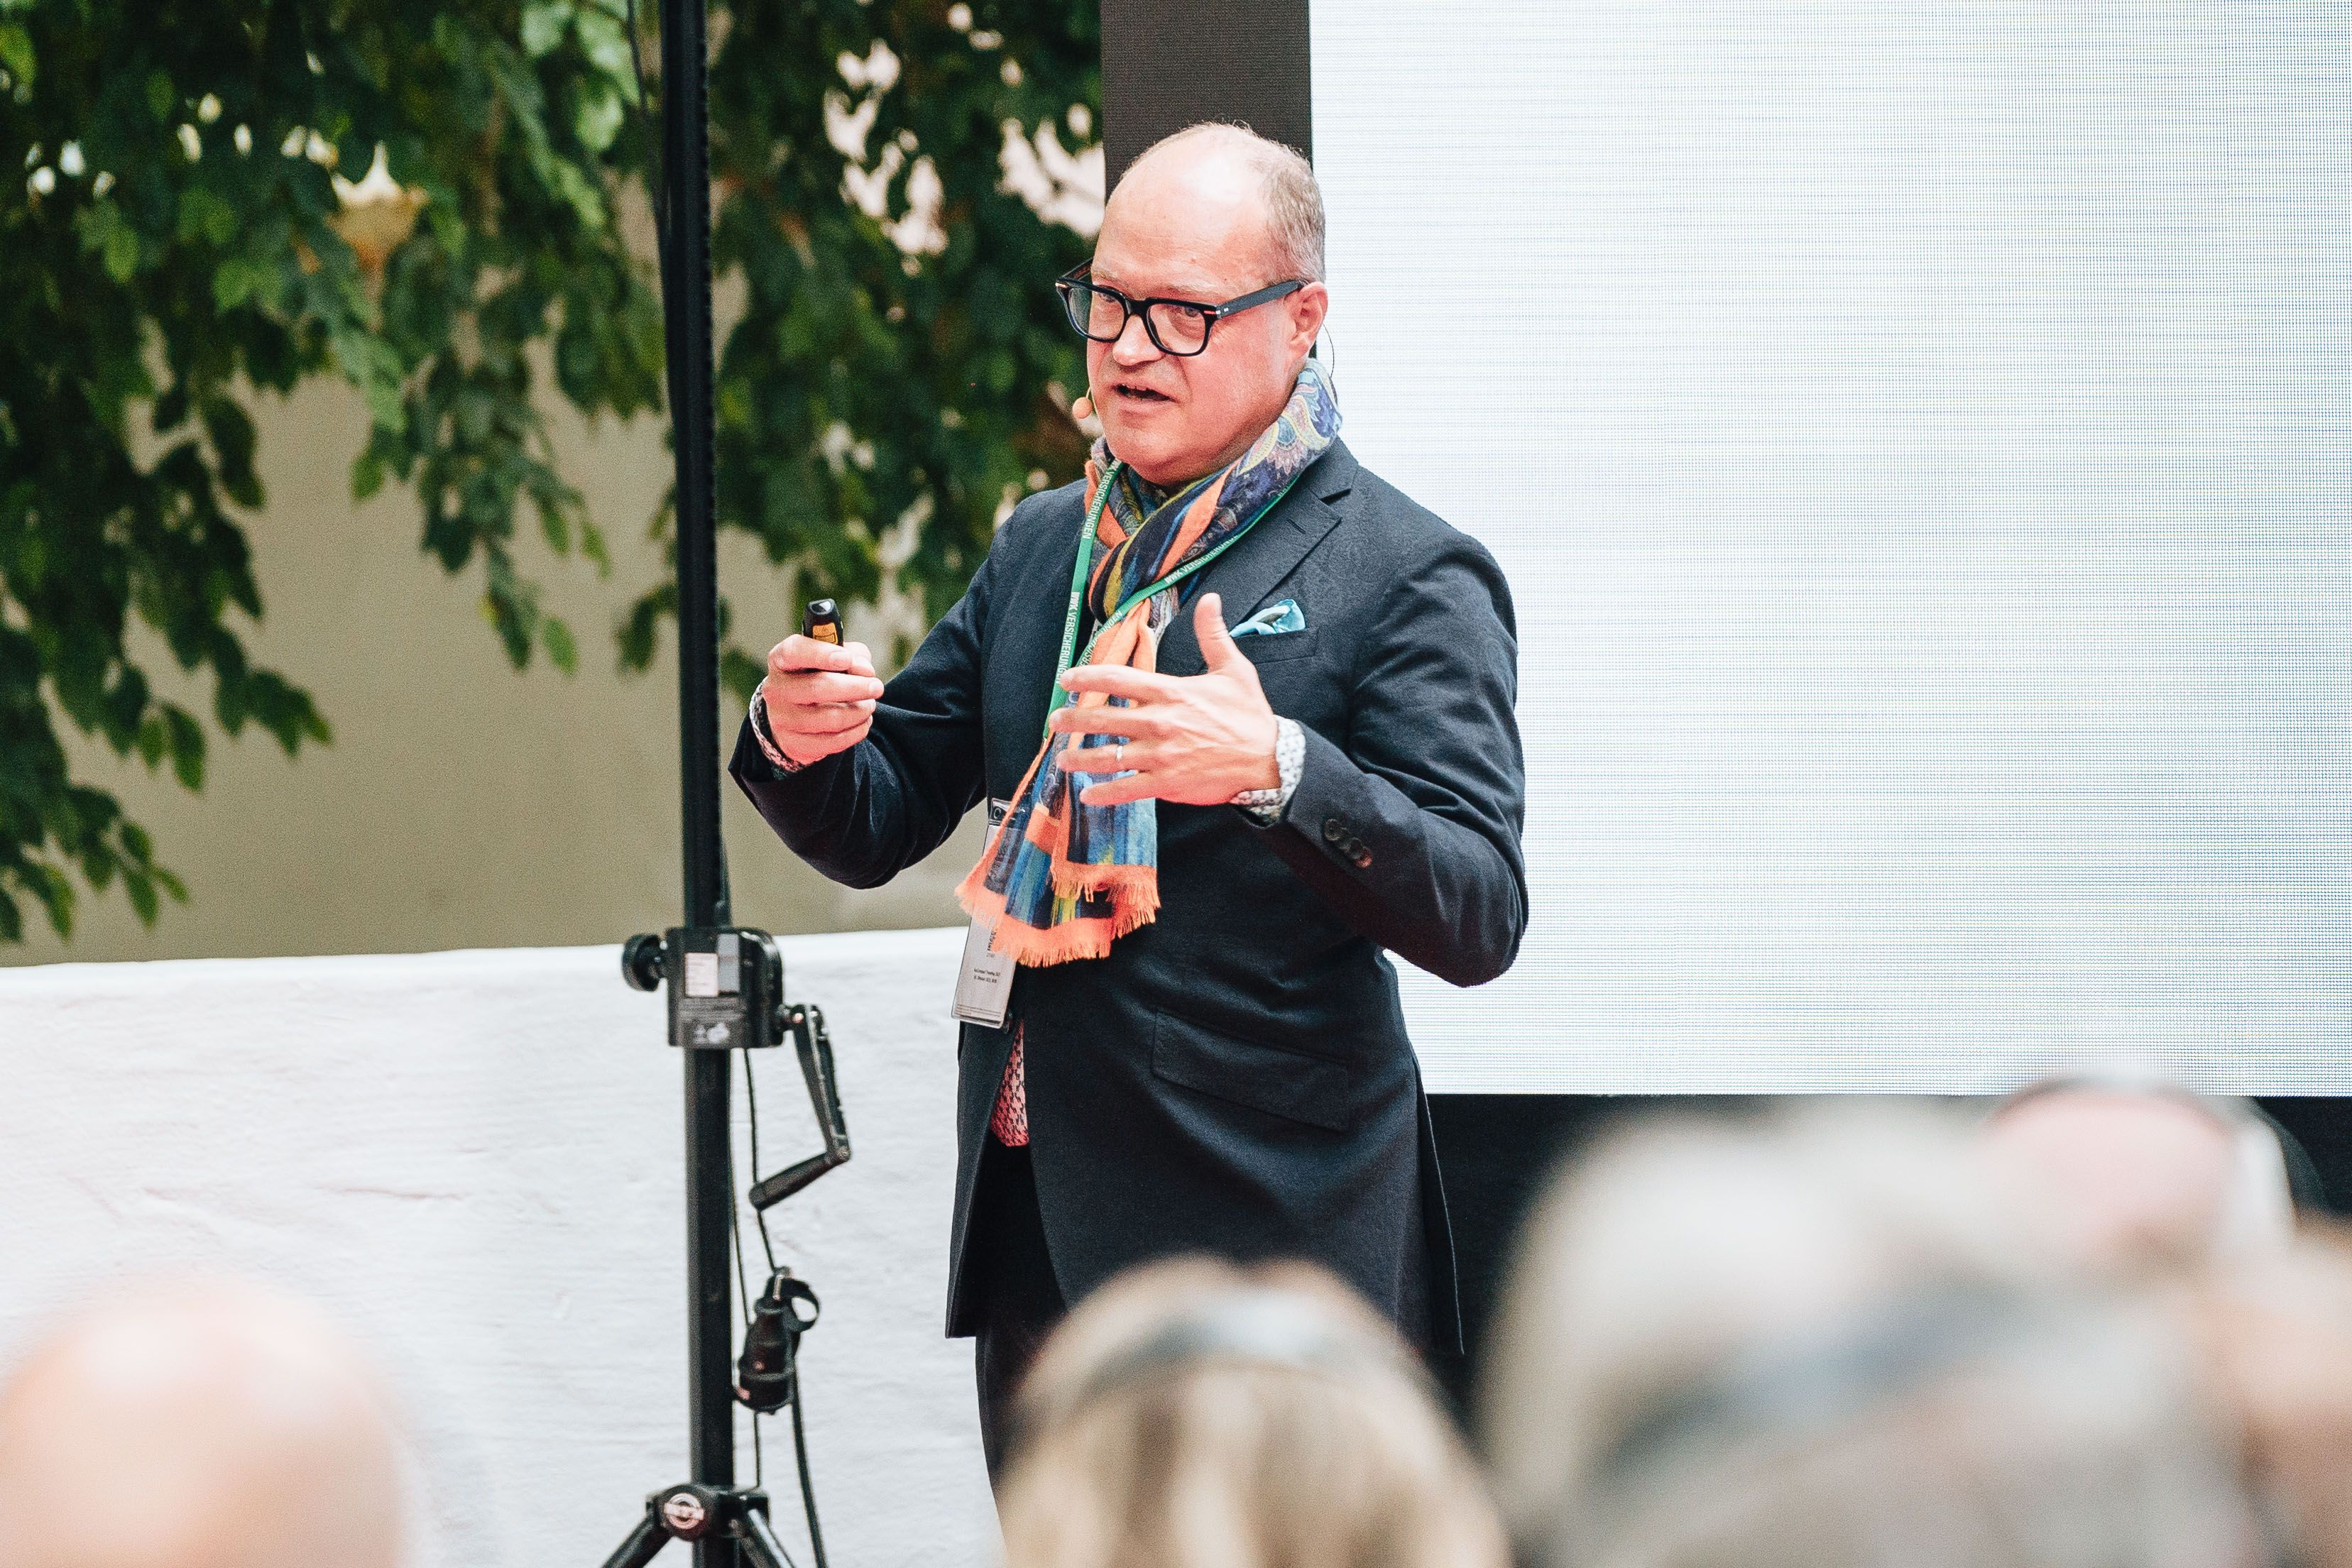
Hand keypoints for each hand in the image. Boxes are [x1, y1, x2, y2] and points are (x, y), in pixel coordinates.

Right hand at [759, 633, 884, 766]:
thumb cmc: (820, 676)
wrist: (798, 713)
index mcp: (781, 660)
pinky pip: (832, 742)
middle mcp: (776, 689)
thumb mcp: (836, 657)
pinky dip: (855, 732)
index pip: (794, 652)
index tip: (846, 659)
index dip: (820, 654)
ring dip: (858, 712)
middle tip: (877, 687)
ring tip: (869, 705)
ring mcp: (782, 719)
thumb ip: (852, 655)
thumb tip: (864, 670)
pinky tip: (863, 722)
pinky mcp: (793, 744)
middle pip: (817, 688)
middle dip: (854, 687)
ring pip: (828, 718)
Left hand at [1049, 593, 1279, 806]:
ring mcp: (1161, 756)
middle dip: (1073, 721)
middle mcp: (1160, 723)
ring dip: (1080, 759)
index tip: (1065, 680)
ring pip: (1109, 757)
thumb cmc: (1250, 715)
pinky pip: (1127, 789)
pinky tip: (1087, 794)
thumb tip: (1210, 599)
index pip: (1118, 679)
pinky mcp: (1167, 783)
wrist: (1268, 760)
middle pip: (1104, 719)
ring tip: (1062, 760)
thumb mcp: (1233, 669)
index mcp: (1171, 692)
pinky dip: (1105, 793)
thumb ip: (1213, 634)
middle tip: (1053, 722)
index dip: (1087, 677)